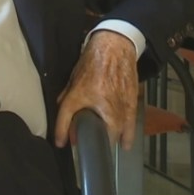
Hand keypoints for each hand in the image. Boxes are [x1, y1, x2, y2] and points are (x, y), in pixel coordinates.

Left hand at [53, 30, 138, 150]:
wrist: (115, 47)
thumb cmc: (92, 61)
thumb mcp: (74, 79)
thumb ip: (67, 97)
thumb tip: (62, 111)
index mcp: (81, 93)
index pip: (67, 116)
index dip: (62, 132)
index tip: (61, 143)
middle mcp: (100, 103)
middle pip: (98, 132)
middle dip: (93, 141)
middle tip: (87, 144)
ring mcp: (119, 105)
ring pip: (116, 132)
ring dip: (110, 141)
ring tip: (105, 147)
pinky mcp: (132, 103)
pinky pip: (130, 125)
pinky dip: (127, 135)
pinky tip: (124, 144)